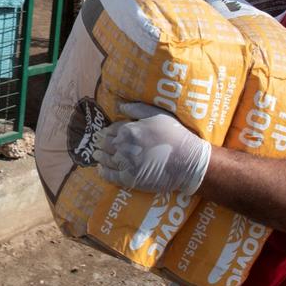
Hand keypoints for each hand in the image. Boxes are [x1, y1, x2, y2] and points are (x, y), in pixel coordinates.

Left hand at [92, 102, 211, 195]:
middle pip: (106, 144)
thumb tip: (120, 106)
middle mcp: (124, 147)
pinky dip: (103, 172)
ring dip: (99, 156)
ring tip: (97, 155)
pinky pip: (110, 176)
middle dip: (101, 143)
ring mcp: (126, 164)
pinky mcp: (130, 179)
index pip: (111, 130)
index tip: (106, 133)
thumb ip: (137, 109)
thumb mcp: (158, 115)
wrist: (188, 160)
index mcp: (129, 130)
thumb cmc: (175, 135)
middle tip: (98, 144)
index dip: (108, 131)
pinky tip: (100, 169)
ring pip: (105, 159)